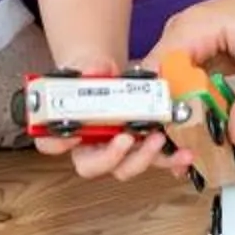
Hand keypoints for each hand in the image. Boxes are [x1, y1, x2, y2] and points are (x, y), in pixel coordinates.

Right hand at [31, 66, 198, 183]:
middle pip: (92, 165)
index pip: (50, 143)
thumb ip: (92, 67)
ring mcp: (116, 151)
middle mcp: (89, 147)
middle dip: (110, 156)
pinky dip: (169, 158)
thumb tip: (96, 69)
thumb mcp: (90, 67)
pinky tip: (184, 154)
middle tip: (125, 139)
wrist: (109, 79)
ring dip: (142, 157)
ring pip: (124, 167)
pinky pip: (153, 160)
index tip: (73, 135)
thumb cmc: (92, 78)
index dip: (58, 144)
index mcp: (66, 128)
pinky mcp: (139, 149)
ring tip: (157, 139)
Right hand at [149, 0, 234, 149]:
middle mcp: (184, 33)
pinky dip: (198, 110)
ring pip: (174, 89)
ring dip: (182, 120)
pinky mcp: (206, 54)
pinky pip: (191, 87)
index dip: (156, 111)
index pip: (156, 74)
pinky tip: (207, 133)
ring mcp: (194, 43)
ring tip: (192, 154)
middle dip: (168, 123)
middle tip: (182, 159)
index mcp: (193, 27)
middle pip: (160, 85)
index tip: (169, 144)